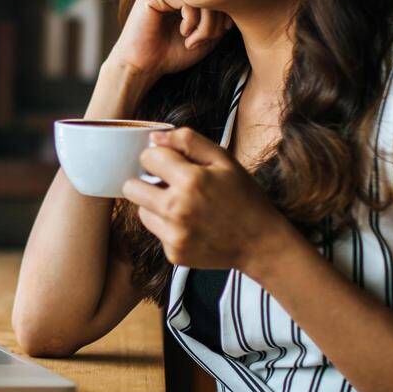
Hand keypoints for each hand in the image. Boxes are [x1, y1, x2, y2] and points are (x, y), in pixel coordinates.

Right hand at [105, 0, 232, 81]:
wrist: (143, 67)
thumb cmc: (172, 53)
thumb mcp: (206, 37)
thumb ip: (219, 19)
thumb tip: (234, 4)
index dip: (224, 15)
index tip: (214, 37)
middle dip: (214, 21)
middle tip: (203, 41)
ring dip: (204, 22)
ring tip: (194, 40)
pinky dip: (191, 18)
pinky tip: (183, 32)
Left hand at [120, 127, 299, 271]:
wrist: (260, 242)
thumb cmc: (244, 197)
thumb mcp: (224, 159)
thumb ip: (189, 141)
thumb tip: (155, 138)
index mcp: (190, 180)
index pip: (148, 157)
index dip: (160, 157)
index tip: (172, 164)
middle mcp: (177, 209)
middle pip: (131, 187)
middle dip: (146, 181)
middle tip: (169, 184)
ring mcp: (174, 234)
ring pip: (141, 211)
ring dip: (155, 205)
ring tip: (183, 205)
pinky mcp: (173, 253)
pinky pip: (156, 232)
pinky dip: (168, 227)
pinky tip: (191, 225)